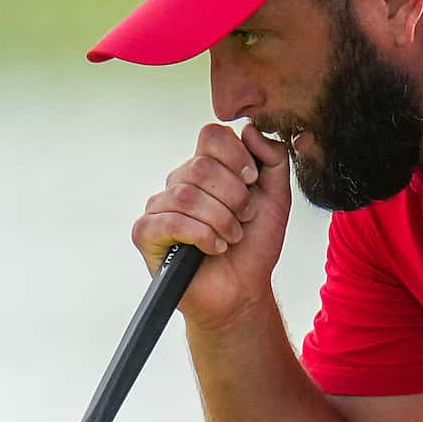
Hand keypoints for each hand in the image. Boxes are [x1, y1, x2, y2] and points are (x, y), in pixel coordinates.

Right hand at [134, 123, 291, 327]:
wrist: (242, 291)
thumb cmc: (254, 246)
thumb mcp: (276, 198)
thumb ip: (273, 159)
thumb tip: (248, 130)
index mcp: (206, 168)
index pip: (211, 135)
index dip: (235, 155)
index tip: (252, 181)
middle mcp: (179, 182)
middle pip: (201, 166)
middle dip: (234, 196)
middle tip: (244, 219)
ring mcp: (159, 207)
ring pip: (186, 195)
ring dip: (221, 220)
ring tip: (231, 238)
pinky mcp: (146, 233)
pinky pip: (171, 221)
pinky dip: (201, 236)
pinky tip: (214, 248)